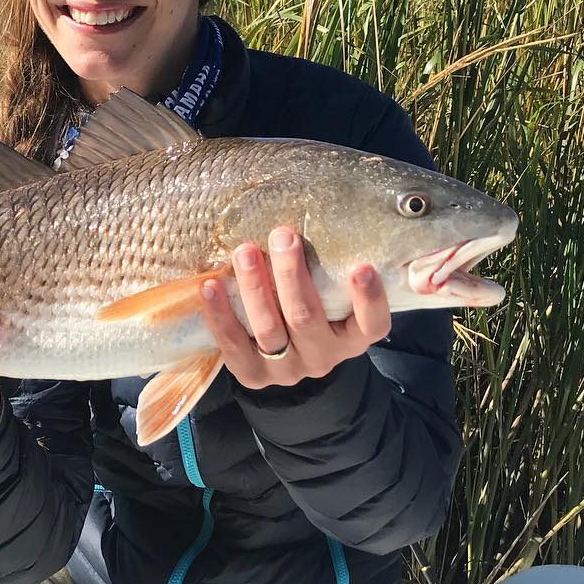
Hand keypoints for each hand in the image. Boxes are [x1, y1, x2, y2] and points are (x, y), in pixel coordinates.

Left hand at [199, 227, 390, 389]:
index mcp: (352, 337)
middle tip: (283, 236)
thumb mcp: (330, 295)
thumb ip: (328, 268)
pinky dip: (221, 314)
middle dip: (291, 274)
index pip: (372, 324)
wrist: (285, 358)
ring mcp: (288, 370)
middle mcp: (323, 356)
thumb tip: (313, 208)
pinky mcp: (254, 376)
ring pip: (269, 329)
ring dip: (255, 287)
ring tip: (244, 252)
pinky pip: (234, 346)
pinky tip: (211, 285)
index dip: (369, 299)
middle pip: (306, 317)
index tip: (362, 267)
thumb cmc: (311, 308)